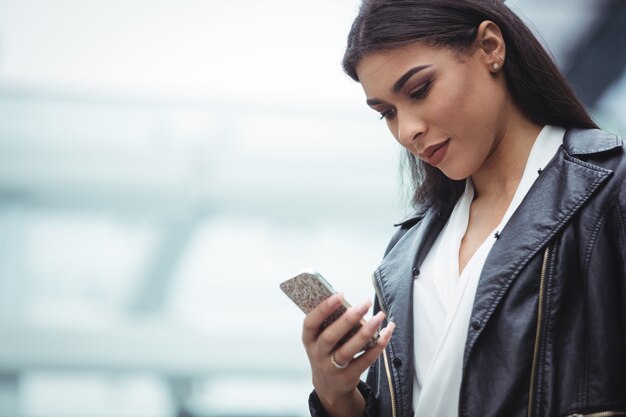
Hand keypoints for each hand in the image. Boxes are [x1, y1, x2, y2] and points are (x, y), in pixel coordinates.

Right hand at [302, 293, 395, 416]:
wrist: (329, 386)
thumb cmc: (327, 352)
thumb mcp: (320, 339)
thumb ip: (330, 323)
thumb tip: (351, 303)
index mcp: (309, 339)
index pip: (310, 323)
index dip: (323, 309)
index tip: (340, 295)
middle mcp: (318, 354)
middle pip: (330, 337)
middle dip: (348, 319)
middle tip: (365, 303)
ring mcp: (332, 368)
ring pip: (348, 350)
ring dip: (365, 333)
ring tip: (379, 317)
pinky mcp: (347, 377)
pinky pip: (364, 361)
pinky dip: (376, 347)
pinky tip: (385, 334)